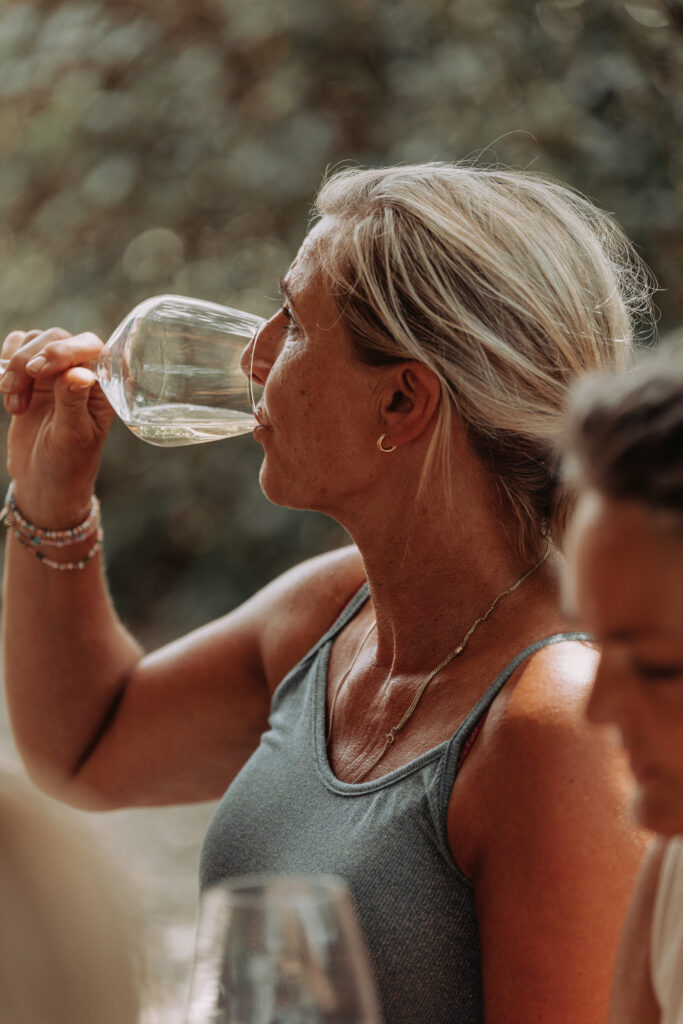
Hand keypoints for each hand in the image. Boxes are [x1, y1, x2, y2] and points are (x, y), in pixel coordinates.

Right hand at [0, 328, 115, 524]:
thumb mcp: (71, 437)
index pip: (89, 346)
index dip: (61, 351)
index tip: (37, 372)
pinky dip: (5, 366)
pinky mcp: (33, 380)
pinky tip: (9, 395)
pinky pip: (17, 350)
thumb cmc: (67, 465)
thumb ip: (73, 403)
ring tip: (14, 404)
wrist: (44, 484)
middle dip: (30, 359)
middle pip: (56, 338)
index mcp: (103, 387)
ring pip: (33, 342)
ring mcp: (56, 375)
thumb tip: (80, 373)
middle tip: (15, 390)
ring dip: (15, 367)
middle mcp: (83, 374)